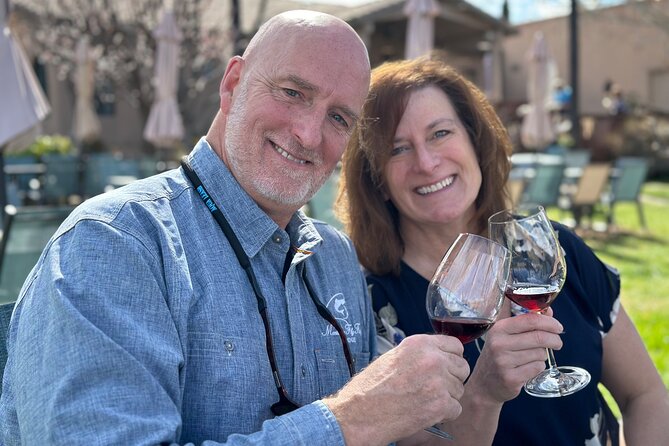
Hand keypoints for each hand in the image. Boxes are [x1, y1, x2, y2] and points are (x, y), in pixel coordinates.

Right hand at [323, 334, 469, 445]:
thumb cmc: (371, 387)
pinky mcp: (440, 405)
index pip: (456, 345)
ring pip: (459, 389)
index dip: (452, 357)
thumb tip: (439, 356)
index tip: (446, 366)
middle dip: (452, 378)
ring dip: (446, 397)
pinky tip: (425, 411)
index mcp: (420, 343)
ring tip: (423, 399)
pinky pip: (456, 408)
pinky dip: (444, 414)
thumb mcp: (394, 356)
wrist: (360, 413)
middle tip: (434, 387)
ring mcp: (438, 382)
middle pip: (462, 367)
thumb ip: (420, 353)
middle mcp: (432, 359)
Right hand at [466, 310, 563, 403]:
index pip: (530, 320)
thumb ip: (527, 321)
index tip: (558, 327)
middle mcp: (499, 344)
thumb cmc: (498, 355)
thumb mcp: (506, 335)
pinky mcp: (511, 378)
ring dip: (542, 355)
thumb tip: (548, 311)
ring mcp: (503, 362)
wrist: (484, 383)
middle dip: (554, 340)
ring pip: (540, 354)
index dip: (549, 322)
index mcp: (498, 329)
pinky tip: (527, 368)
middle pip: (539, 337)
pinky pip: (537, 368)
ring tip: (531, 357)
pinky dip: (538, 367)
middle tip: (557, 343)